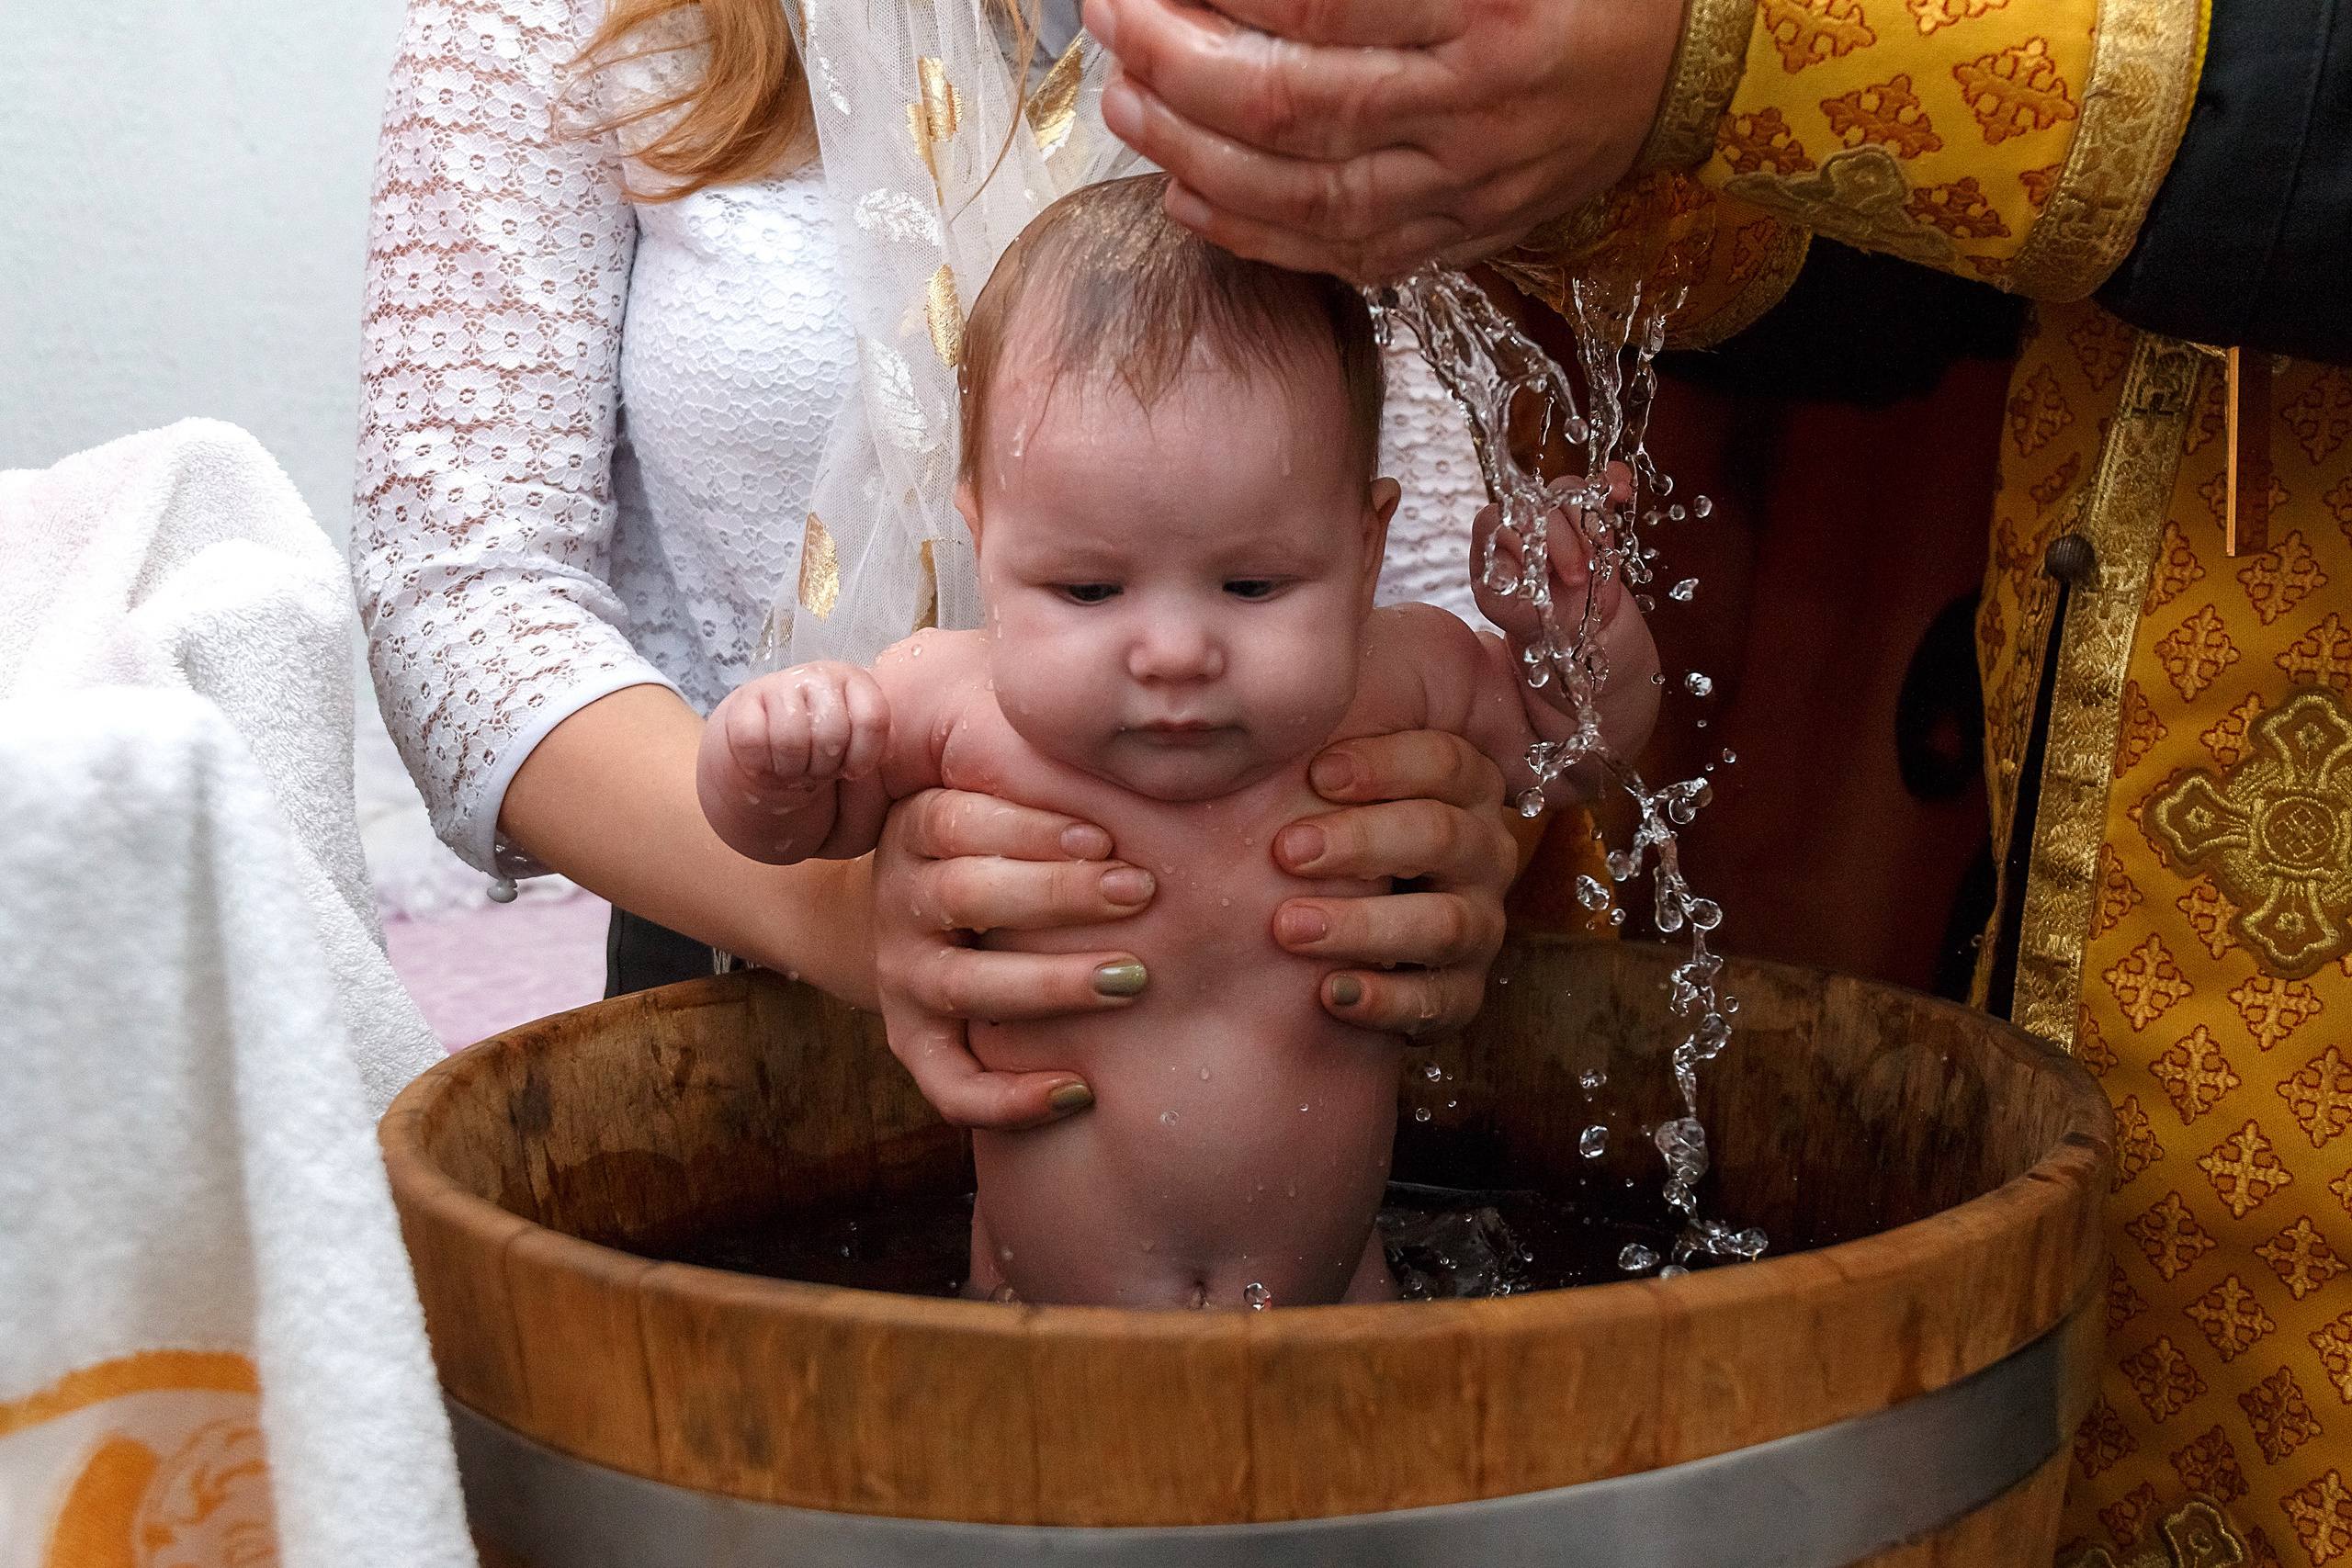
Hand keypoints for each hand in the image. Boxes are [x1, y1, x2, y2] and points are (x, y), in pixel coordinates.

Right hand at [697, 663, 892, 863]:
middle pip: (832, 731)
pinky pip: (754, 742)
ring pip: (791, 737)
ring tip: (793, 770)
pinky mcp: (739, 708)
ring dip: (792, 770)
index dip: (862, 758)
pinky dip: (760, 767)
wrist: (767, 793)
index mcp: (858, 686)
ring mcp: (776, 687)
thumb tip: (906, 756)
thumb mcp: (868, 774)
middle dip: (824, 768)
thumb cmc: (826, 785)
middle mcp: (818, 677)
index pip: (873, 717)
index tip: (851, 772)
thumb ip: (891, 759)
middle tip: (816, 773)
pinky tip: (765, 767)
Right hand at [873, 789, 1157, 1128]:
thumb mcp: (995, 792)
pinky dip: (1009, 1099)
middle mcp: (899, 901)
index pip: (958, 820)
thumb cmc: (1002, 842)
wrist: (918, 921)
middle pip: (967, 894)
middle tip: (1141, 891)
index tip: (1105, 835)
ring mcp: (901, 976)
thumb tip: (1143, 748)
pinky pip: (951, 1083)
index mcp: (916, 827)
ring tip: (1131, 979)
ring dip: (1050, 985)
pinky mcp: (913, 1042)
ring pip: (965, 987)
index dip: (1032, 828)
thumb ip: (1044, 768)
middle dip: (1057, 894)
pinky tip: (1079, 1090)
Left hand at [1083, 0, 1683, 280]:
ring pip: (1305, 192)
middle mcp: (1480, 107)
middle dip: (1179, 64)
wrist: (1680, 68)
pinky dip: (1251, 233)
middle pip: (1295, 103)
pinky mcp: (1464, 237)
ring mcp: (1472, 186)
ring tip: (1127, 106)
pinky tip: (1186, 195)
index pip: (1319, 6)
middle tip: (1113, 23)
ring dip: (1194, 152)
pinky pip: (1341, 255)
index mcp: (1493, 11)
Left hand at [1272, 731, 1515, 1036]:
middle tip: (1286, 851)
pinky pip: (1439, 1002)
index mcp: (1463, 790)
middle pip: (1444, 836)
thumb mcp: (1330, 780)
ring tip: (1289, 927)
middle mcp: (1483, 854)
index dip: (1387, 765)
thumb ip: (1319, 737)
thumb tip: (1274, 686)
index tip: (1317, 773)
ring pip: (1444, 924)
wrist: (1339, 939)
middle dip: (1363, 841)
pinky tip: (1328, 992)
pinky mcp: (1461, 995)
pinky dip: (1384, 998)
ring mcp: (1479, 928)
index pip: (1448, 762)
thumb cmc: (1326, 835)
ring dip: (1363, 925)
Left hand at [1469, 474, 1627, 644]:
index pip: (1494, 518)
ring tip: (1591, 564)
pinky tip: (1621, 490)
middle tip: (1574, 578)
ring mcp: (1557, 512)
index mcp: (1493, 537)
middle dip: (1561, 541)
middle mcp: (1523, 517)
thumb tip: (1500, 565)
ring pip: (1568, 491)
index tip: (1541, 571)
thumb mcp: (1505, 610)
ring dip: (1586, 527)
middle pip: (1536, 501)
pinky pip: (1601, 483)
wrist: (1574, 626)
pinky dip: (1613, 482)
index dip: (1520, 540)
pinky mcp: (1590, 512)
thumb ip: (1495, 588)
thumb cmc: (1533, 617)